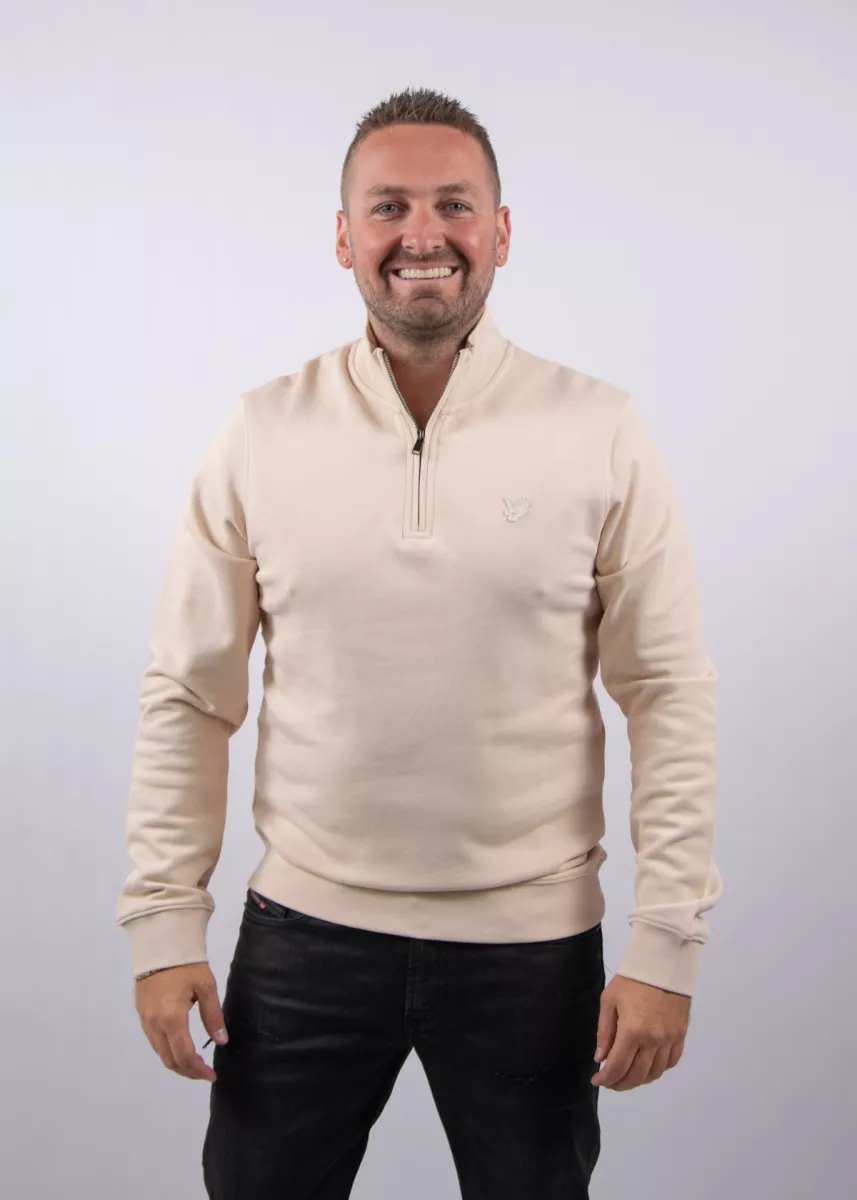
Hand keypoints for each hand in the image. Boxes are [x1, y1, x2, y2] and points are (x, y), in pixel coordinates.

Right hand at [135, 963, 226, 1081]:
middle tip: (204, 1072)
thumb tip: (221, 1041)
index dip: (198, 1070)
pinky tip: (178, 1045)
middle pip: (169, 1059)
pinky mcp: (141, 1012)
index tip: (211, 1075)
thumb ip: (213, 1016)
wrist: (160, 943)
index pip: (184, 1055)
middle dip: (187, 1071)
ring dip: (176, 1061)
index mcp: (171, 1018)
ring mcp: (144, 1019)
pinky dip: (166, 1049)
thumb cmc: (186, 963)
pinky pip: (153, 1040)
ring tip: (194, 1062)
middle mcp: (154, 1023)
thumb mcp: (206, 987)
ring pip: (159, 1052)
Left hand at [590, 974, 689, 1090]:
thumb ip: (605, 1032)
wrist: (663, 964)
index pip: (618, 1067)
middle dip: (620, 1083)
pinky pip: (670, 1062)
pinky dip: (657, 1070)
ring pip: (654, 1073)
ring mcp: (670, 1039)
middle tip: (610, 1082)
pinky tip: (647, 1066)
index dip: (606, 1079)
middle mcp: (653, 1041)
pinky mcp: (681, 1035)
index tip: (597, 1080)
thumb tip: (601, 1059)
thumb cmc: (631, 980)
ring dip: (639, 1080)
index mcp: (632, 1031)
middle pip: (636, 1076)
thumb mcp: (609, 1001)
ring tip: (627, 1076)